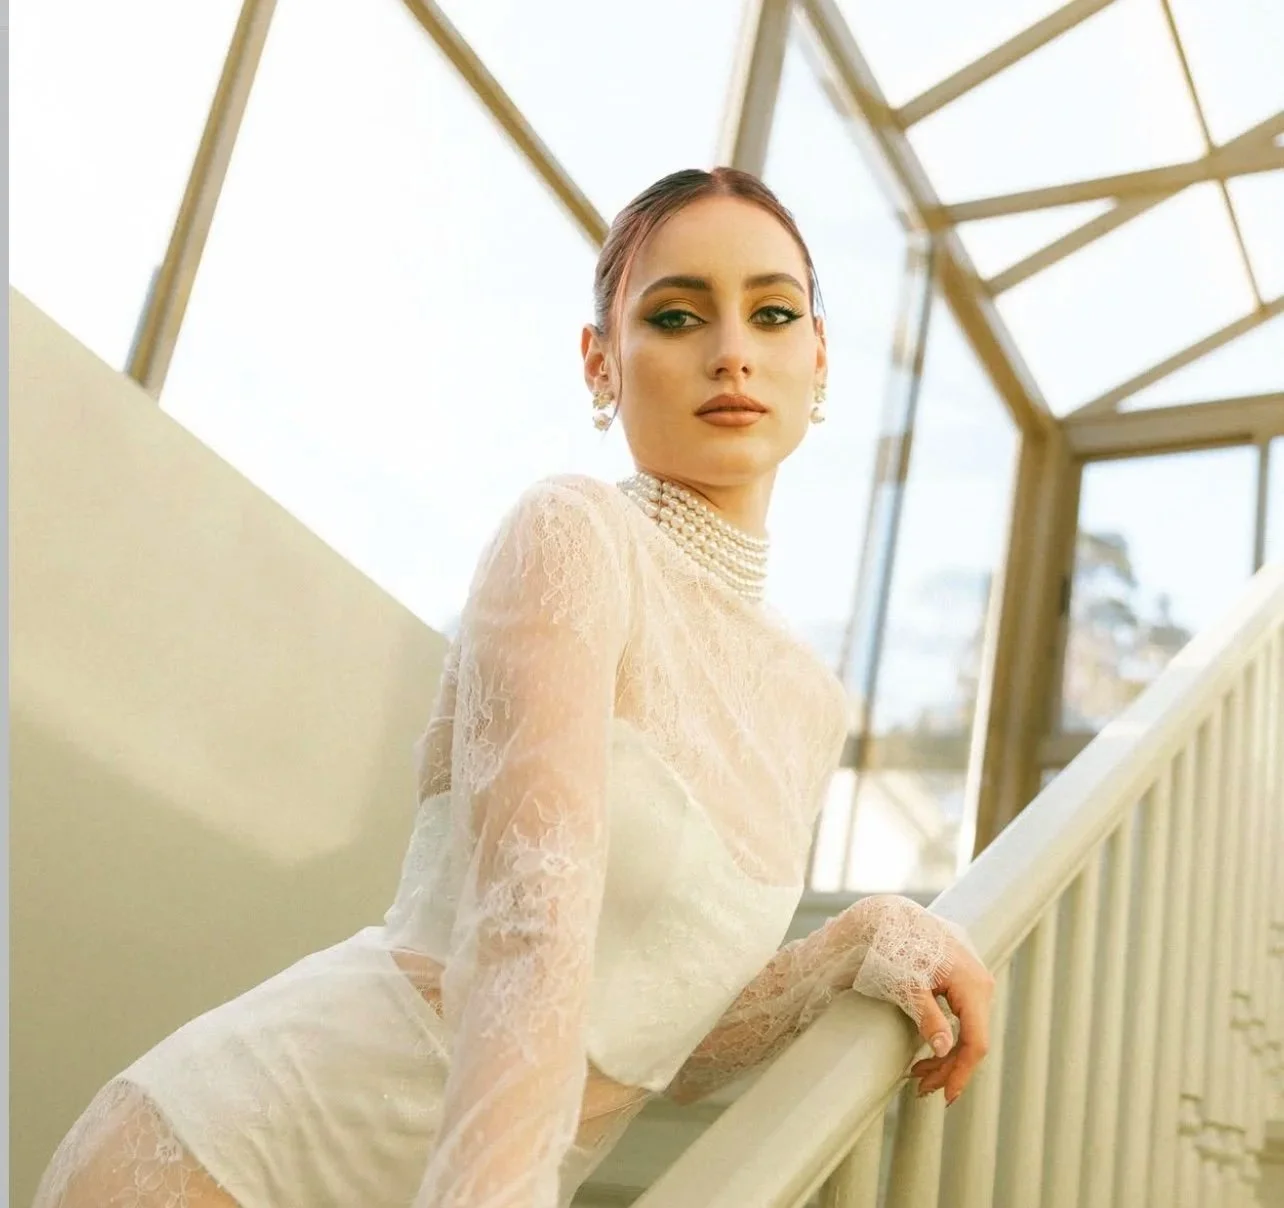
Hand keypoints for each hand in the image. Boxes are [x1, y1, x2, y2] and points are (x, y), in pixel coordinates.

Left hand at [907, 928, 993, 1106]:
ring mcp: (974, 984)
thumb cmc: (896, 946)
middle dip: (950, 1069)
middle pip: (972, 1040)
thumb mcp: (907, 984)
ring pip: (967, 1032)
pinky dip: (946, 1039)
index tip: (947, 1097)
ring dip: (946, 1057)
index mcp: (971, 985)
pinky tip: (929, 1054)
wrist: (891, 917)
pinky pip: (961, 1019)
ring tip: (920, 1077)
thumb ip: (928, 1017)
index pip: (975, 1042)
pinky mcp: (963, 984)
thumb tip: (945, 1050)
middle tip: (922, 1089)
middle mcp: (980, 985)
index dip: (962, 1072)